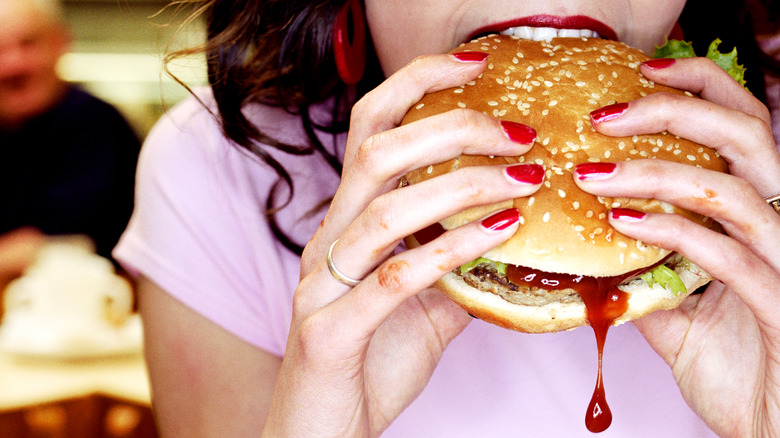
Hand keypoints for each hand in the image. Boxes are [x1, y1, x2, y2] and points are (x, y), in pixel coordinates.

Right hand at [263, 53, 541, 436]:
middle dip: (449, 126)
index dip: (416, 87)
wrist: (319, 435)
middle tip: (516, 129)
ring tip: (524, 178)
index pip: (371, 132)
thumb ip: (460, 268)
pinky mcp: (330, 333)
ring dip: (462, 186)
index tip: (476, 65)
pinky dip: (449, 252)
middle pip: (375, 153)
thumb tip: (518, 239)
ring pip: (384, 211)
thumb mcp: (425, 308)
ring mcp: (322, 286)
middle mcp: (327, 242)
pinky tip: (499, 236)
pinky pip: (393, 282)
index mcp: (346, 226)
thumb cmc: (368, 364)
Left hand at [574, 57, 779, 436]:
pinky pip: (723, 252)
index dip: (698, 90)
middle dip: (673, 110)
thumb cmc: (745, 374)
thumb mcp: (685, 318)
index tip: (637, 78)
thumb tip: (602, 257)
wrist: (777, 436)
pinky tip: (621, 224)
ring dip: (654, 172)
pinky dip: (668, 231)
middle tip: (604, 114)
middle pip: (744, 134)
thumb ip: (653, 279)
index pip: (740, 131)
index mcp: (762, 217)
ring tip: (592, 174)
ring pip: (730, 187)